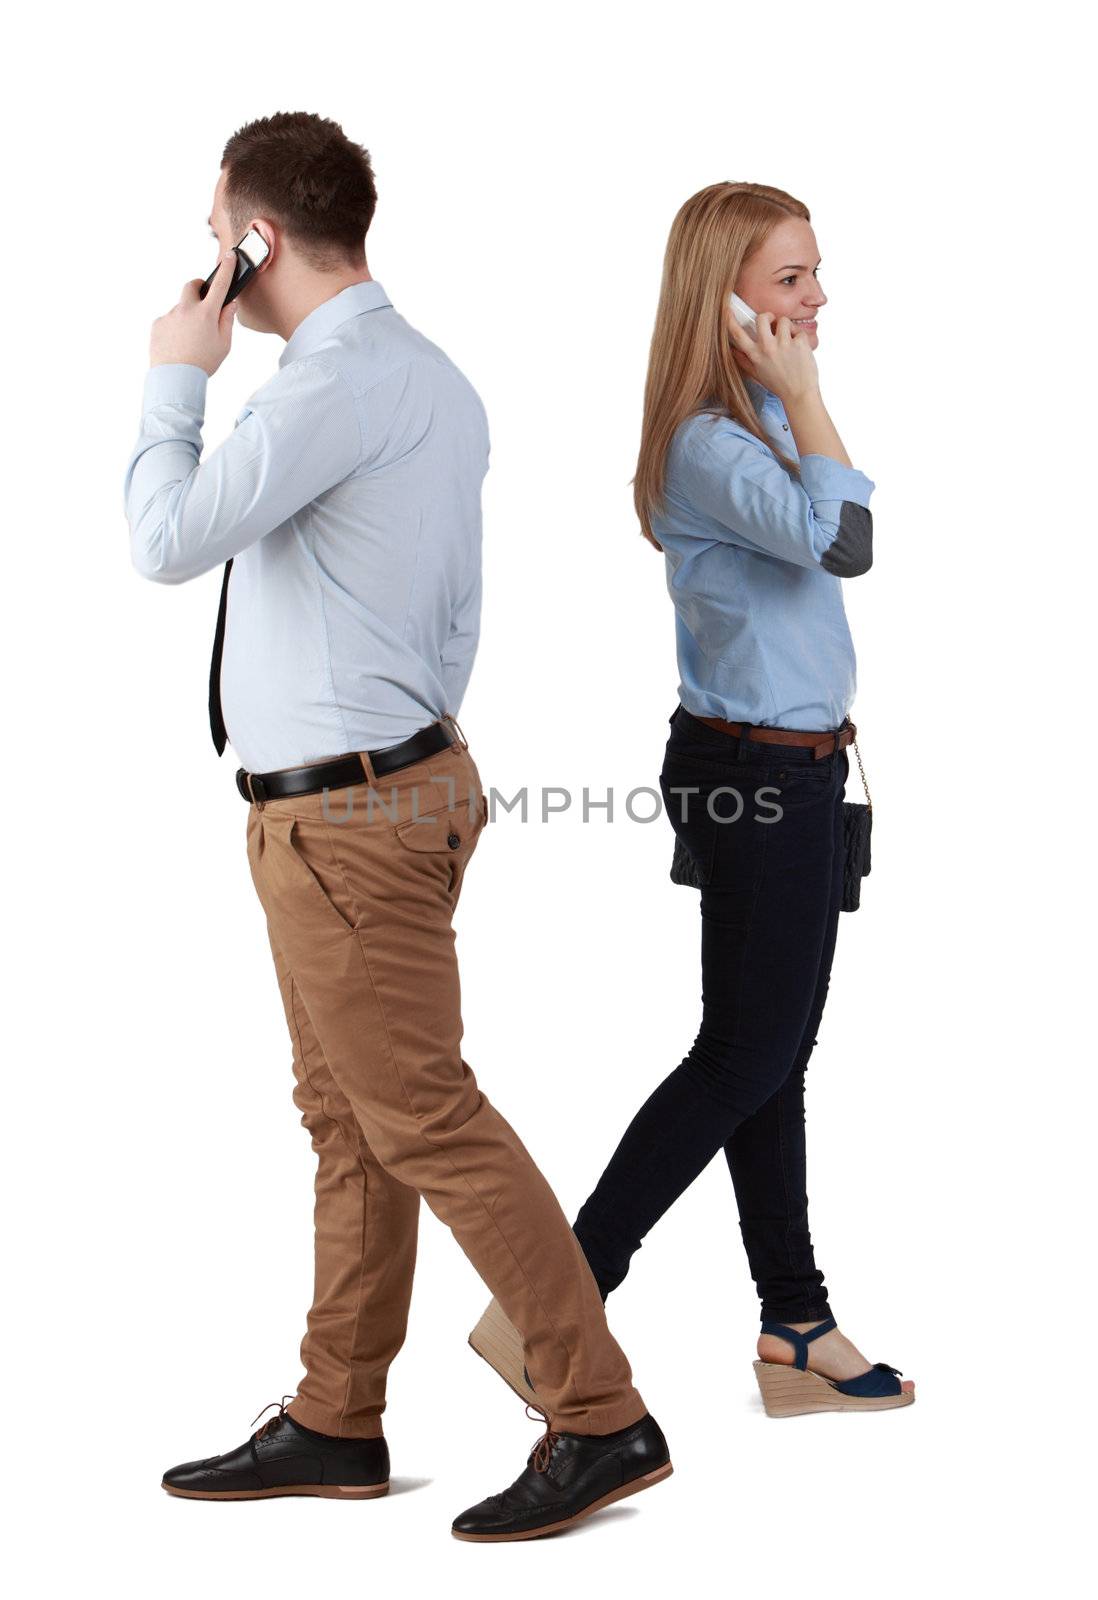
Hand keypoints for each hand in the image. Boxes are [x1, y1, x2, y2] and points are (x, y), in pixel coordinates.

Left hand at [149, 251, 237, 375]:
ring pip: (181, 308)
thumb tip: (229, 304)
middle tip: (204, 299)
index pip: (220, 285)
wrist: (175, 378)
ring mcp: (170, 315)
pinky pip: (169, 321)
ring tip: (190, 341)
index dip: (226, 269)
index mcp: (207, 313)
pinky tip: (178, 345)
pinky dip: (175, 329)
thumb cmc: (203, 364)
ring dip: (187, 317)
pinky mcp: (158, 324)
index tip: (229, 257)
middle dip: (198, 287)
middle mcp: (187, 309)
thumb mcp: (224, 345)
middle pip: (192, 285)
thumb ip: (227, 321)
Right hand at [727, 308, 818, 403]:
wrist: (799, 395)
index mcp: (755, 355)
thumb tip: (733, 350)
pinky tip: (800, 349)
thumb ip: (744, 361)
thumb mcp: (758, 375)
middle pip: (762, 318)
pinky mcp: (800, 343)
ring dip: (787, 327)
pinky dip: (800, 337)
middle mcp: (767, 348)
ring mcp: (784, 344)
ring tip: (789, 340)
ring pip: (783, 320)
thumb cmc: (779, 386)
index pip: (738, 334)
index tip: (726, 309)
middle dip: (768, 316)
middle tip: (773, 321)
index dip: (730, 320)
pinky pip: (799, 330)